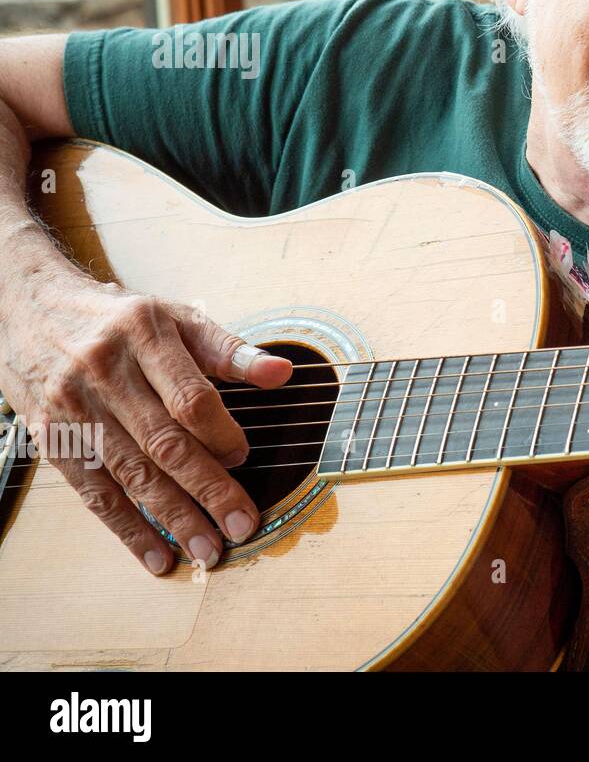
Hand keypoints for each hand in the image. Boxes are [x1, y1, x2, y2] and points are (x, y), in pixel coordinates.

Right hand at [0, 274, 290, 574]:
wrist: (31, 310)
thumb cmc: (119, 319)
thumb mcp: (175, 317)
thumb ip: (228, 350)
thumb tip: (281, 374)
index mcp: (144, 334)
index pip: (189, 396)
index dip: (221, 433)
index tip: (245, 457)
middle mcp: (106, 372)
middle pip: (163, 442)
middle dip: (208, 488)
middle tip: (241, 525)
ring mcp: (75, 409)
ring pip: (130, 473)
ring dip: (173, 517)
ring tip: (207, 550)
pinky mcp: (53, 440)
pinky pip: (94, 492)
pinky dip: (127, 529)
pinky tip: (156, 555)